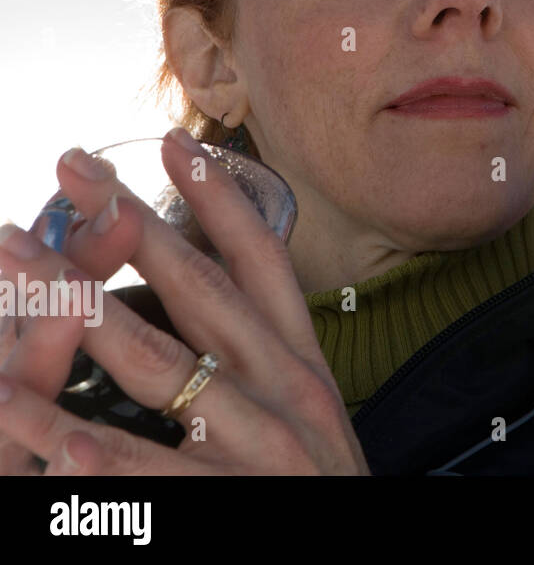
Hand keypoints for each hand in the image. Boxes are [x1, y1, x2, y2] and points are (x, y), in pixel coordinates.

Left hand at [0, 130, 369, 474]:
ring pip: (165, 368)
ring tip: (24, 274)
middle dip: (130, 228)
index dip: (220, 201)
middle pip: (200, 293)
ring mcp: (265, 447)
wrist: (366, 559)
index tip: (173, 142)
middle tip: (70, 172)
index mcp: (302, 364)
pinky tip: (59, 430)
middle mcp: (288, 391)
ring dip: (84, 316)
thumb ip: (268, 357)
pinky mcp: (240, 505)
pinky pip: (157, 476)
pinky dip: (105, 455)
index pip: (262, 264)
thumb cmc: (322, 490)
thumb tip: (221, 295)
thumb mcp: (311, 411)